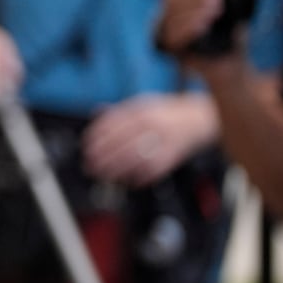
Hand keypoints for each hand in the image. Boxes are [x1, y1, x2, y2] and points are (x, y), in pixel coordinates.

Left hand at [82, 93, 218, 187]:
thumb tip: (97, 113)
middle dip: (102, 156)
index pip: (114, 123)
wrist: (196, 120)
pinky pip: (150, 170)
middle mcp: (152, 126)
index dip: (97, 136)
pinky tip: (124, 179)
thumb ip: (120, 110)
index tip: (86, 145)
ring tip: (101, 173)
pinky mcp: (171, 158)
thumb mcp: (142, 103)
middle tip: (89, 163)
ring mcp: (162, 142)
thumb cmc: (165, 113)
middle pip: (122, 143)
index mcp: (142, 110)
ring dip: (114, 169)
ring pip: (134, 159)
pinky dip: (135, 177)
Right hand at [155, 0, 229, 54]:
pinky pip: (173, 34)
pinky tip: (203, 26)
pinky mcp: (168, 46)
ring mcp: (167, 25)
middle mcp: (170, 6)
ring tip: (215, 10)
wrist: (229, 61)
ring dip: (195, 9)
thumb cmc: (228, 28)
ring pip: (173, 12)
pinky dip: (189, 28)